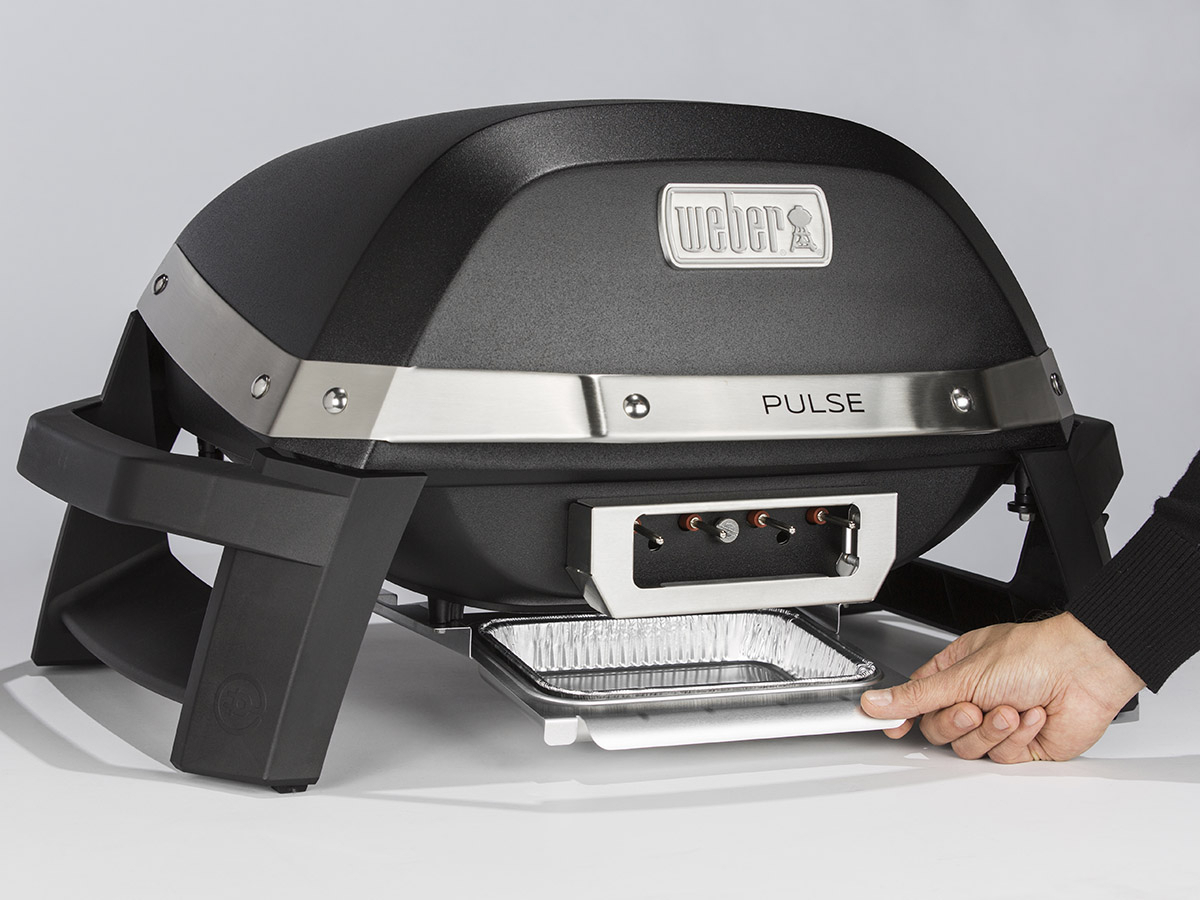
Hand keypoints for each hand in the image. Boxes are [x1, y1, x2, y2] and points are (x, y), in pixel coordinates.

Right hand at [860, 612, 1144, 762]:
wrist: (1084, 670)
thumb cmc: (1033, 655)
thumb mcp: (963, 674)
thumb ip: (916, 696)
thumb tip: (875, 703)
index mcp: (956, 672)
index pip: (917, 700)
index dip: (904, 716)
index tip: (895, 727)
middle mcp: (976, 697)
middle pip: (940, 730)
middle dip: (957, 721)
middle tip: (972, 707)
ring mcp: (999, 723)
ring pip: (970, 747)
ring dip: (992, 729)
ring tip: (1009, 708)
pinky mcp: (1024, 745)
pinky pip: (1004, 755)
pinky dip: (1019, 735)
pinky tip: (1031, 714)